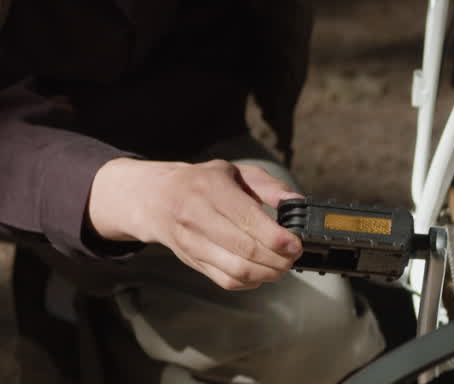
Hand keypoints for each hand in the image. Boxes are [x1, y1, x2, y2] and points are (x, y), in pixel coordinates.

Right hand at [87, 158, 304, 289]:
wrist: (157, 199)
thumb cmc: (202, 183)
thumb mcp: (235, 172)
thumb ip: (268, 186)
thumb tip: (296, 203)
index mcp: (211, 189)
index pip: (248, 220)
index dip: (277, 237)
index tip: (296, 242)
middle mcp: (198, 217)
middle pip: (246, 250)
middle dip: (278, 259)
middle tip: (293, 256)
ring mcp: (193, 243)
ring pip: (237, 271)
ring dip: (267, 274)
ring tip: (282, 266)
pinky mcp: (193, 262)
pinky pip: (226, 281)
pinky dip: (250, 282)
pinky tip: (262, 272)